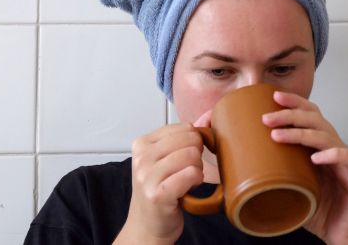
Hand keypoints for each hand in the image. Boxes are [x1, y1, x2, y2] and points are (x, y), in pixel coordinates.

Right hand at [113, 117, 209, 244]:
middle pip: (190, 139)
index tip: (183, 159)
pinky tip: (187, 190)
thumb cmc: (160, 190)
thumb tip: (206, 120)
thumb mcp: (161, 160)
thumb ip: (178, 140)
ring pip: (191, 155)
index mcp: (142, 144)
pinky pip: (191, 173)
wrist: (147, 226)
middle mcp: (141, 158)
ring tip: (186, 181)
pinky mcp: (158, 194)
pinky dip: (196, 181)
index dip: (193, 143)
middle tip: (186, 172)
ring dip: (197, 170)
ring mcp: (147, 176)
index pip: (183, 127)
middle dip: (197, 156)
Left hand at [261, 92, 347, 244]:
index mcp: (321, 148)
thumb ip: (275, 178)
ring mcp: (347, 161)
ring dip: (301, 133)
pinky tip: (315, 158)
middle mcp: (335, 149)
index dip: (294, 103)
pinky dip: (331, 155)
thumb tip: (239, 175)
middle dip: (290, 114)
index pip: (310, 115)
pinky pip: (347, 159)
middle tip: (267, 117)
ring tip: (278, 135)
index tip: (273, 96)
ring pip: (326, 136)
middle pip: (316, 119)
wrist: (344, 235)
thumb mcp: (293, 190)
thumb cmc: (321, 212)